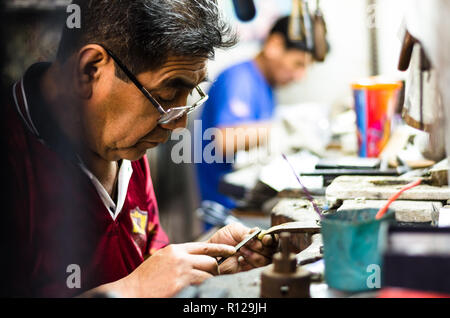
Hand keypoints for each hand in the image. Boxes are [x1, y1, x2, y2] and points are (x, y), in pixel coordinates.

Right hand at [118, 242, 235, 296]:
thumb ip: (179, 257)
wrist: (131, 292)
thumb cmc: (144, 280)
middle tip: (212, 277)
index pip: (204, 245)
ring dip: (208, 281)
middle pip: (210, 260)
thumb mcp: (161, 260)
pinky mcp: (182, 284)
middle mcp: (180, 257)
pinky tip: (195, 290)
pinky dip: (202, 289)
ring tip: (200, 286)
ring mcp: (182, 271)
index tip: (232, 250)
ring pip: (208, 274)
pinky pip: (202, 285)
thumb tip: (195, 260)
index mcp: (175, 249)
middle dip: (214, 270)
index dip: (220, 248)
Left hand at [207, 222, 277, 273]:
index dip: (270, 239)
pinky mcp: (250, 269)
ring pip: (266, 259)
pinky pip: (258, 268)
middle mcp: (257, 248)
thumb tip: (257, 236)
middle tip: (247, 244)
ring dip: (255, 254)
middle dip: (260, 246)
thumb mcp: (234, 229)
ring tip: (241, 250)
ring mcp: (255, 259)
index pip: (270, 238)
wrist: (211, 253)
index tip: (265, 239)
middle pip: (271, 249)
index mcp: (255, 237)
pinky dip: (251, 261)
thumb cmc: (221, 240)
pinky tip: (241, 258)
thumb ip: (246, 231)